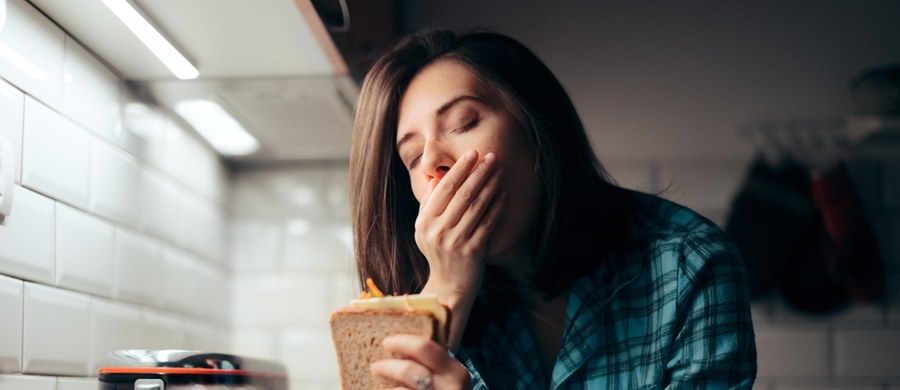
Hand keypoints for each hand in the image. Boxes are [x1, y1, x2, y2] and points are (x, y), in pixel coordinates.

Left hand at [371, 335, 471, 389]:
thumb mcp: (447, 376)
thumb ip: (431, 361)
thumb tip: (397, 344)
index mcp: (456, 372)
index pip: (425, 348)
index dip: (402, 342)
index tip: (387, 342)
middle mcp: (450, 388)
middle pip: (409, 371)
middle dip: (387, 367)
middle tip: (375, 367)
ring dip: (386, 389)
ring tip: (377, 387)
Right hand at [416, 150, 504, 298]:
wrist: (449, 286)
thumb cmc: (439, 252)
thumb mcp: (426, 229)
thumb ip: (429, 204)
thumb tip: (437, 178)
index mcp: (424, 222)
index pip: (444, 189)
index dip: (459, 169)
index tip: (472, 154)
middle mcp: (437, 231)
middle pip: (462, 194)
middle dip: (478, 172)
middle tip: (491, 156)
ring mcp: (455, 242)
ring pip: (476, 206)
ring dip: (490, 185)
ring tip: (499, 171)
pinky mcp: (472, 251)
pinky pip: (488, 223)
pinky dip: (496, 206)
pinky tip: (503, 194)